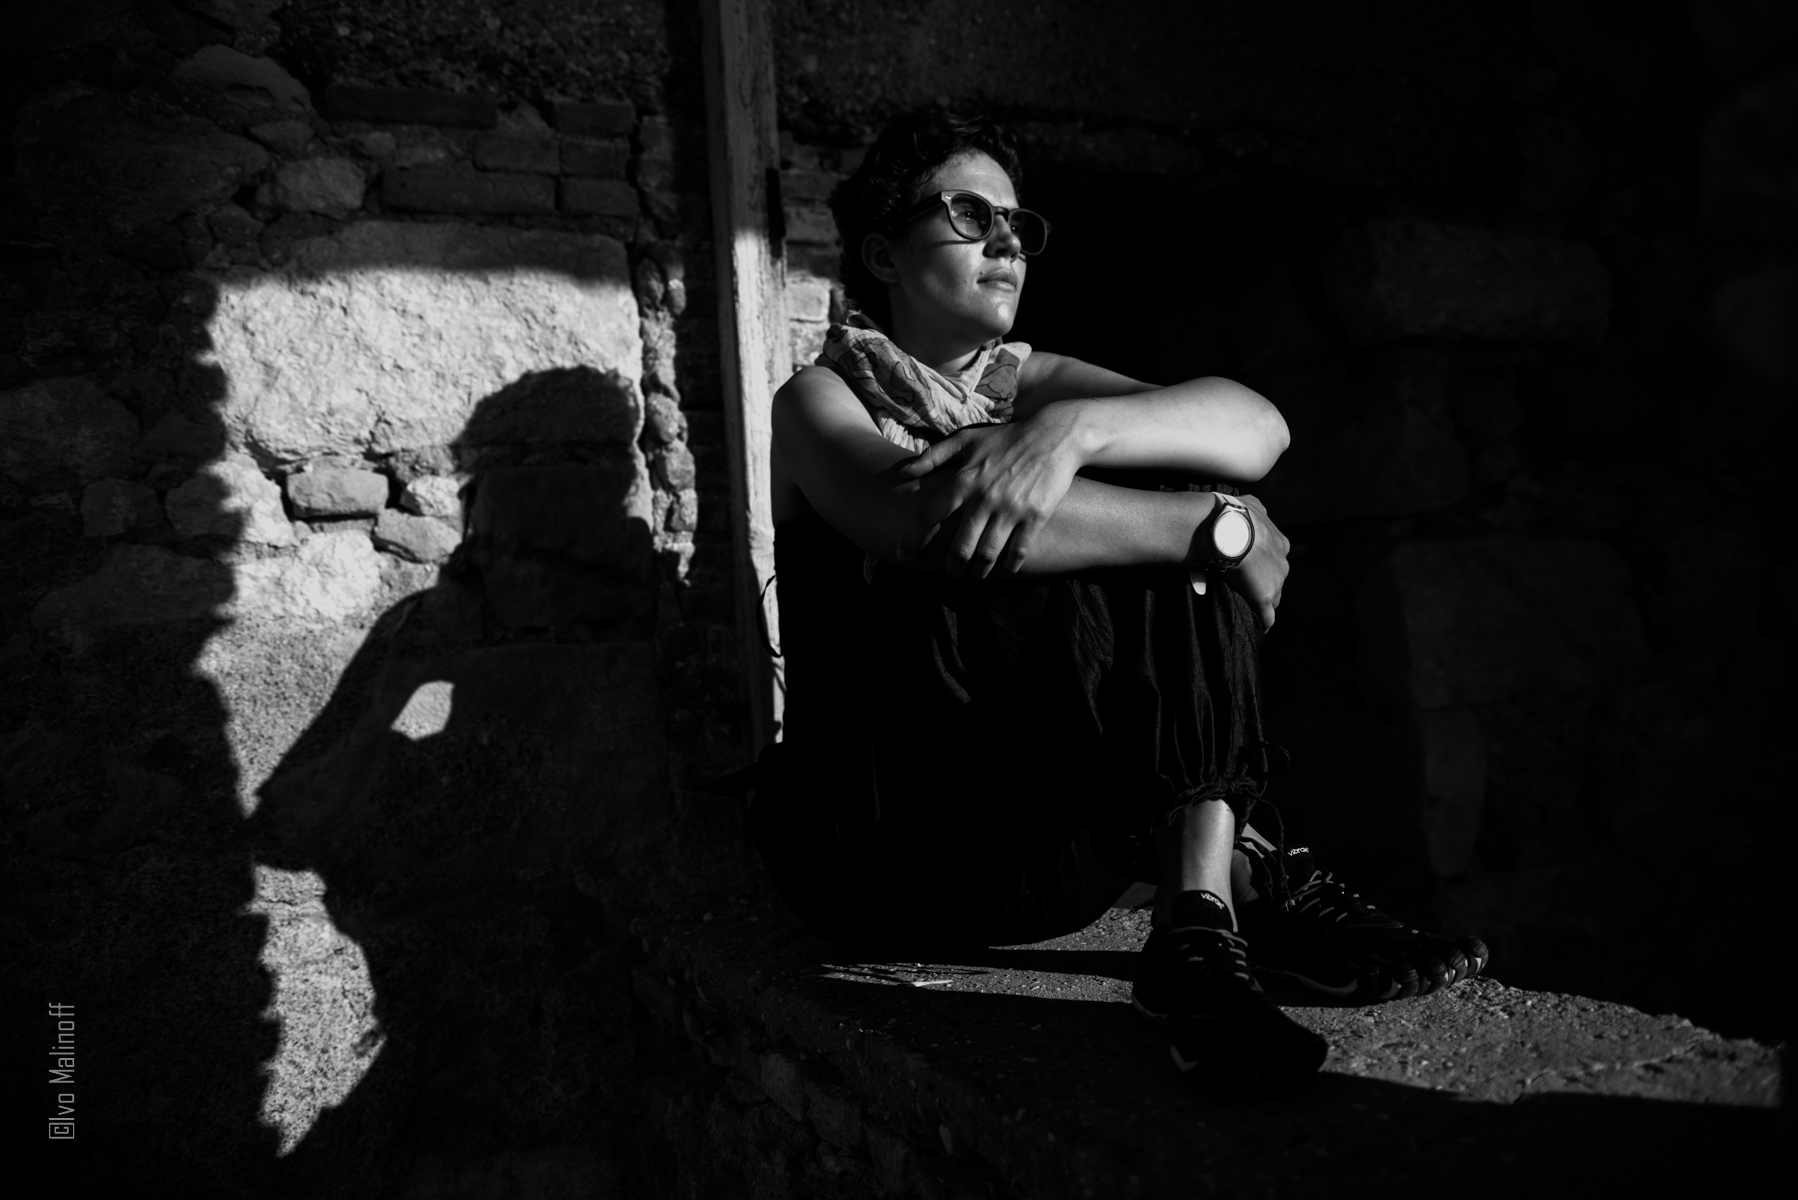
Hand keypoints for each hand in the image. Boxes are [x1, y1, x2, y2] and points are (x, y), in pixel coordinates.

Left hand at [897, 404, 1085, 577]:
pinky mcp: (1034, 517)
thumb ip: (933, 456)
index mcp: (963, 481)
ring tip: (974, 577)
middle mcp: (983, 499)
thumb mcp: (966, 439)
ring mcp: (1010, 510)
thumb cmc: (1005, 438)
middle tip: (952, 574)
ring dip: (977, 573)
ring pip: (986, 556)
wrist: (1054, 435)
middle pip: (960, 549)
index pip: (929, 516)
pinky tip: (1003, 569)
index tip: (903, 555)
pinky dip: (1008, 567)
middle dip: (952, 569)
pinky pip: (1017, 553)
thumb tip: (902, 472)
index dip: (913, 539)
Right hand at [1221, 493, 1288, 629]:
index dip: (1264, 564)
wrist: (1227, 530)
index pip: (1275, 559)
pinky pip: (1267, 615)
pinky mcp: (1264, 597)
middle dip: (1266, 582)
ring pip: (1273, 596)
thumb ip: (1257, 510)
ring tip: (1252, 606)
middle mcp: (1283, 562)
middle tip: (1249, 586)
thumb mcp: (1250, 505)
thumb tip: (1256, 509)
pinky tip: (1262, 628)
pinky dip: (1265, 622)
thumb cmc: (1234, 516)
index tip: (1253, 566)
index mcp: (1280, 543)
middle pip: (1277, 578)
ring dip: (1264, 600)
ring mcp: (1275, 582)